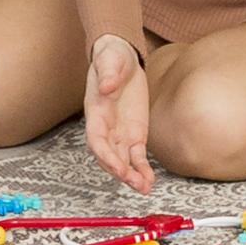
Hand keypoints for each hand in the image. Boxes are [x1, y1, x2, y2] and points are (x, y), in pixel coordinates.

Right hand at [82, 35, 155, 193]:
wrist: (122, 56)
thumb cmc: (112, 57)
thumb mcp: (110, 59)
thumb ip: (107, 73)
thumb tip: (106, 86)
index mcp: (95, 112)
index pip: (96, 140)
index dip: (105, 155)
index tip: (118, 167)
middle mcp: (105, 128)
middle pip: (109, 156)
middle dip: (120, 172)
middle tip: (135, 183)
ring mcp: (120, 133)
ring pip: (123, 161)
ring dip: (132, 176)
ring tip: (145, 188)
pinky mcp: (135, 134)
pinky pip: (137, 156)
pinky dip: (143, 169)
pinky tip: (150, 181)